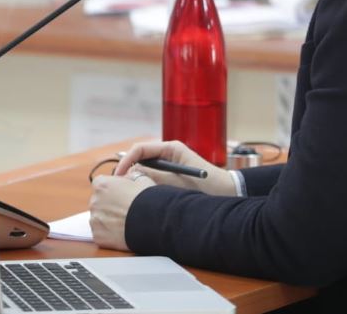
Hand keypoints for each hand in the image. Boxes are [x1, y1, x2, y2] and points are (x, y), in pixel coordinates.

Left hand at [89, 173, 153, 250]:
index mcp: (101, 184)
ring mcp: (94, 220)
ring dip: (108, 219)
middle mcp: (94, 201)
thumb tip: (129, 176)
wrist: (152, 222)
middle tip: (125, 209)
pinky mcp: (97, 236)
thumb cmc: (147, 198)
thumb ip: (130, 176)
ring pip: (99, 218)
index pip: (101, 184)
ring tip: (125, 222)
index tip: (122, 194)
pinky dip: (109, 233)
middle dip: (109, 205)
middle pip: (99, 202)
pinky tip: (122, 232)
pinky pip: (101, 233)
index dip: (113, 189)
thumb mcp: (141, 178)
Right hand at [114, 140, 236, 196]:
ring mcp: (168, 167)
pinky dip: (145, 188)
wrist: (227, 194)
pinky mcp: (170, 179)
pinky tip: (142, 199)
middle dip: (128, 172)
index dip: (126, 160)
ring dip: (136, 181)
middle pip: (139, 159)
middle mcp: (168, 155)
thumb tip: (132, 174)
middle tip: (119, 187)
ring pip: (144, 171)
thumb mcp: (178, 180)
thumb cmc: (207, 184)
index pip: (140, 149)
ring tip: (129, 194)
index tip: (118, 175)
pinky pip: (152, 181)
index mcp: (170, 148)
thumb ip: (155, 176)